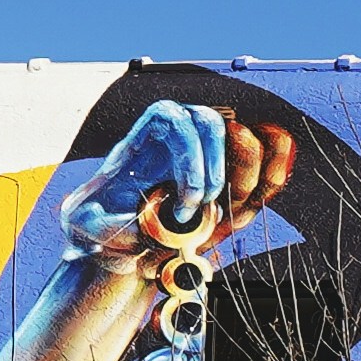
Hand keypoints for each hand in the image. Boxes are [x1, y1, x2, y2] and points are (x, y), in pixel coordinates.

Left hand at [62, 102, 296, 270]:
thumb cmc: (99, 226)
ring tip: (231, 214)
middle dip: (218, 165)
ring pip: (241, 142)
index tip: (188, 201)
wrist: (118, 243)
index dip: (188, 156)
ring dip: (247, 175)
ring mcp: (204, 159)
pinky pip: (259, 166)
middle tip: (206, 208)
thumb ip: (111, 224)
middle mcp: (177, 141)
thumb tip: (144, 224)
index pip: (172, 118)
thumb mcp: (88, 225)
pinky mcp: (227, 183)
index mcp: (142, 140)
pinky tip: (266, 187)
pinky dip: (271, 174)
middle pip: (210, 122)